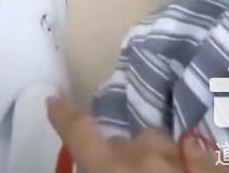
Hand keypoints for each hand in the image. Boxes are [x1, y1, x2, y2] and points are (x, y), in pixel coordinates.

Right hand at [47, 97, 216, 172]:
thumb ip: (100, 169)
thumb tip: (98, 164)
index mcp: (112, 169)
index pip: (79, 132)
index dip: (65, 116)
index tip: (55, 102)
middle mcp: (143, 153)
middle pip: (125, 145)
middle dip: (123, 163)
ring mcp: (184, 155)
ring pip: (162, 148)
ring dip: (158, 165)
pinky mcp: (216, 165)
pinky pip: (198, 158)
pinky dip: (191, 168)